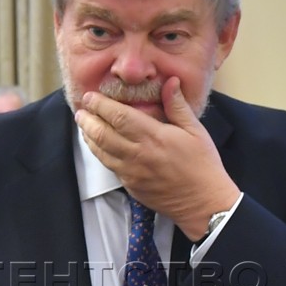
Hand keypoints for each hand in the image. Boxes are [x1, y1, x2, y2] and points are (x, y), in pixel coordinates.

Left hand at [75, 77, 240, 239]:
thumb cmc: (203, 165)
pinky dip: (100, 153)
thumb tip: (170, 81)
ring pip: (101, 152)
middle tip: (81, 110)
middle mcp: (138, 155)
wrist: (204, 204)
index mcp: (154, 137)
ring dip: (89, 137)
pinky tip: (98, 146)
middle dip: (88, 120)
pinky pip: (109, 166)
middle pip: (103, 134)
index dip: (101, 105)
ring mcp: (132, 173)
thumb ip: (177, 105)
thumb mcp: (195, 130)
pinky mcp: (131, 186)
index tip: (91, 96)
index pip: (119, 116)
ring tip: (84, 125)